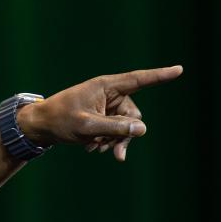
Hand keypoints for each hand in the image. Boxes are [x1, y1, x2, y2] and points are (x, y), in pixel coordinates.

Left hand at [17, 65, 182, 160]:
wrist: (40, 126)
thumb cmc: (59, 120)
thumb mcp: (87, 126)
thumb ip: (114, 128)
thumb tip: (142, 130)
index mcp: (106, 86)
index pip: (138, 80)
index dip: (160, 75)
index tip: (180, 69)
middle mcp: (110, 94)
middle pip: (133, 116)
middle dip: (124, 135)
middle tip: (111, 152)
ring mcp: (107, 107)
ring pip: (126, 128)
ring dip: (113, 141)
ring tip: (94, 148)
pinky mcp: (103, 118)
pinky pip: (116, 132)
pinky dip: (106, 141)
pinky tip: (91, 148)